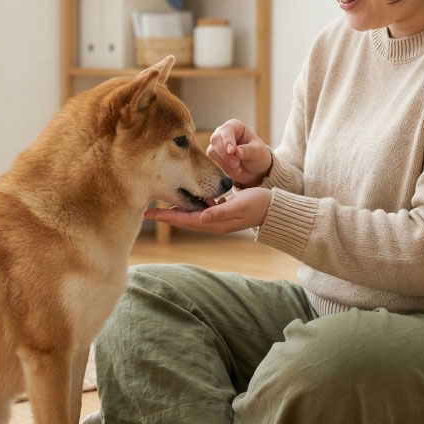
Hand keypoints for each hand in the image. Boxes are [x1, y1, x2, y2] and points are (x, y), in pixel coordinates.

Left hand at [144, 188, 271, 234]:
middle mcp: (213, 223)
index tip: (149, 214)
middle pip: (185, 220)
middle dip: (167, 215)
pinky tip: (186, 199)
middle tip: (148, 210)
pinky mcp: (222, 212)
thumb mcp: (240, 205)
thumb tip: (201, 216)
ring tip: (162, 204)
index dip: (167, 217)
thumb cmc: (259, 204)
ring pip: (191, 216)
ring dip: (177, 211)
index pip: (185, 220)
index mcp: (215, 222)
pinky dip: (190, 206)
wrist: (274, 209)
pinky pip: (200, 211)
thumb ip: (221, 211)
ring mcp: (217, 219)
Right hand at [208, 119, 272, 186]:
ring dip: (225, 162)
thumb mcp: (258, 152)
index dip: (228, 140)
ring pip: (212, 151)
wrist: (255, 169)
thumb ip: (248, 150)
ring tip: (238, 168)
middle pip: (215, 139)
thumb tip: (237, 151)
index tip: (232, 151)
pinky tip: (235, 170)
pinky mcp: (215, 154)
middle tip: (236, 164)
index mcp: (236, 126)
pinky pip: (214, 160)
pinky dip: (224, 167)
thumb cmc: (258, 155)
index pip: (227, 130)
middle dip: (224, 154)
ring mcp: (218, 143)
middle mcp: (224, 132)